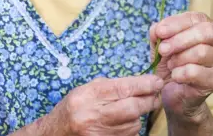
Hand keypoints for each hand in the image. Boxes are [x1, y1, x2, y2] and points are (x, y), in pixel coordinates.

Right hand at [35, 75, 162, 135]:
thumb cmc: (74, 107)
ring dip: (139, 116)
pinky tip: (123, 123)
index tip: (157, 82)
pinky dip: (130, 128)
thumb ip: (113, 86)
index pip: (125, 88)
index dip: (145, 84)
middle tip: (156, 95)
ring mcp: (99, 133)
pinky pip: (128, 135)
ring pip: (133, 124)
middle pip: (133, 107)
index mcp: (89, 95)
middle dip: (149, 100)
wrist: (55, 133)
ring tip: (132, 110)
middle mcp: (93, 115)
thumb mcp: (88, 89)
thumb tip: (143, 83)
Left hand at [150, 12, 212, 120]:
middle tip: (163, 50)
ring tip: (170, 65)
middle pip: (205, 32)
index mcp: (208, 26)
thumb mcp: (161, 45)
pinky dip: (181, 73)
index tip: (160, 32)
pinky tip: (175, 76)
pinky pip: (197, 72)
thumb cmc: (172, 64)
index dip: (176, 24)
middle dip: (180, 40)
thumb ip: (158, 34)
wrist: (175, 94)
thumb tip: (157, 29)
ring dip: (179, 58)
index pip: (195, 18)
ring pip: (202, 52)